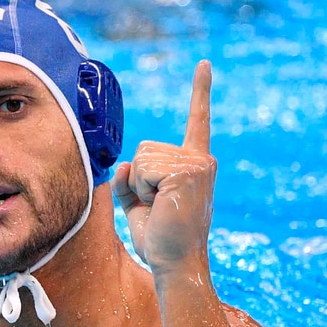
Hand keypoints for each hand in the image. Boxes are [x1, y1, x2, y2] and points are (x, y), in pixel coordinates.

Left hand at [110, 60, 215, 277]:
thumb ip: (127, 179)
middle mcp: (200, 159)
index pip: (197, 121)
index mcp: (194, 163)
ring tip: (159, 208)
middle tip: (157, 207)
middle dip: (138, 180)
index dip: (199, 91)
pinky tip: (160, 206)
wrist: (174, 262)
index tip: (204, 64)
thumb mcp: (137, 202)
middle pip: (144, 148)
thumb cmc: (158, 237)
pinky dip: (141, 189)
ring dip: (139, 186)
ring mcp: (197, 164)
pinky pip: (142, 168)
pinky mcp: (187, 172)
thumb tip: (122, 164)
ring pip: (140, 158)